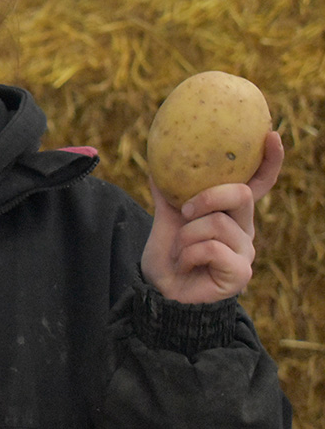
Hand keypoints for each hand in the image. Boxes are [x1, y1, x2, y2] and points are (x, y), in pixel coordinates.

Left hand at [140, 131, 283, 303]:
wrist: (161, 293)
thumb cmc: (169, 258)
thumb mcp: (166, 220)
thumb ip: (170, 194)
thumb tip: (159, 163)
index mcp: (232, 214)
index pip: (258, 184)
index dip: (269, 161)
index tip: (271, 135)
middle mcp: (245, 230)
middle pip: (239, 194)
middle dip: (205, 197)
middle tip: (183, 213)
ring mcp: (245, 252)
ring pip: (217, 222)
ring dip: (185, 236)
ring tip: (179, 251)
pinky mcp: (240, 272)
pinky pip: (210, 247)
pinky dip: (187, 254)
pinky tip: (185, 265)